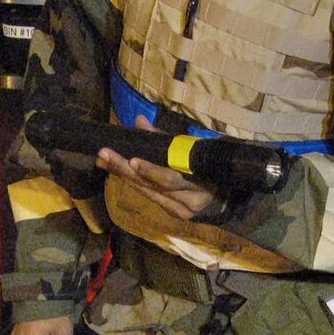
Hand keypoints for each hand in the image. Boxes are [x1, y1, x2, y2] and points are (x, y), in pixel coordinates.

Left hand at [96, 121, 220, 220]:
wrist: (231, 197)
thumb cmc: (211, 167)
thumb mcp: (195, 150)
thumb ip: (165, 139)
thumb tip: (139, 121)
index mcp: (199, 181)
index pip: (171, 178)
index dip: (151, 171)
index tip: (133, 160)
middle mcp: (188, 200)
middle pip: (153, 186)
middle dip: (126, 170)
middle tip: (105, 154)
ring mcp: (181, 210)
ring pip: (148, 192)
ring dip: (123, 176)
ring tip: (103, 160)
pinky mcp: (175, 214)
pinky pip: (150, 197)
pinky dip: (133, 184)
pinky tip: (116, 172)